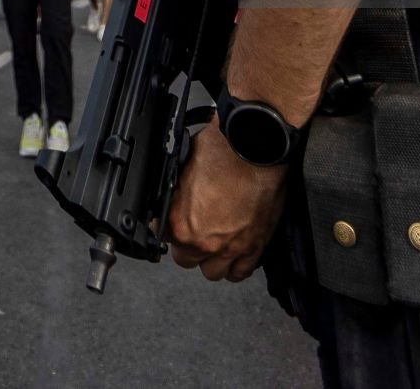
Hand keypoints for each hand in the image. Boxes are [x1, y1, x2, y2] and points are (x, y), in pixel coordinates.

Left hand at [166, 123, 288, 282]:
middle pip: (187, 260)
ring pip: (213, 272)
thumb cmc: (220, 150)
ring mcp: (231, 248)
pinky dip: (237, 265)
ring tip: (216, 243)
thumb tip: (171, 201)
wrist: (254, 147)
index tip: (177, 222)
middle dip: (189, 247)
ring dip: (212, 259)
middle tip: (197, 230)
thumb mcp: (181, 168)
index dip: (171, 228)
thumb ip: (174, 195)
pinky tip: (235, 252)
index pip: (164, 240)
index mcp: (180, 224)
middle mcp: (204, 242)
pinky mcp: (255, 246)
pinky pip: (241, 271)